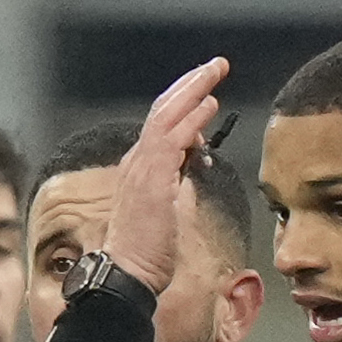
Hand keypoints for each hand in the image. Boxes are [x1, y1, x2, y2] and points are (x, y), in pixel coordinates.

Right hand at [96, 58, 229, 295]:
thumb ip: (180, 185)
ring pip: (167, 115)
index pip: (162, 126)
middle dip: (190, 84)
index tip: (206, 94)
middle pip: (162, 110)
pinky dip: (191, 119)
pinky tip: (209, 105)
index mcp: (139, 169)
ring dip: (193, 90)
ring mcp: (142, 168)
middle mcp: (137, 162)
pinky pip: (172, 139)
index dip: (185, 104)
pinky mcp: (152, 180)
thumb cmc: (146, 255)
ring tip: (215, 72)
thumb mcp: (168, 213)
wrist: (126, 276)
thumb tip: (197, 167)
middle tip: (215, 66)